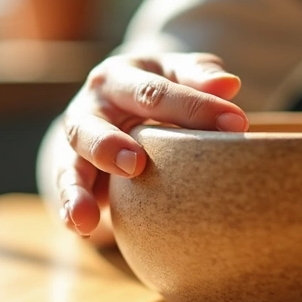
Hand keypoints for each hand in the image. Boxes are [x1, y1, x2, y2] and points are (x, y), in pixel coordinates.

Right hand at [55, 52, 248, 237]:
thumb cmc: (159, 88)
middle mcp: (90, 107)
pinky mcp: (73, 173)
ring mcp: (76, 143)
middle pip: (91, 125)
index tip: (235, 123)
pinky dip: (70, 210)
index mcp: (120, 76)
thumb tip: (230, 84)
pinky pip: (66, 192)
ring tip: (86, 217)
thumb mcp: (177, 73)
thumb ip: (199, 75)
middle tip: (135, 164)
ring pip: (69, 165)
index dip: (194, 107)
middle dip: (109, 144)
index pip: (154, 92)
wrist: (116, 104)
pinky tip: (80, 229)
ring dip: (77, 191)